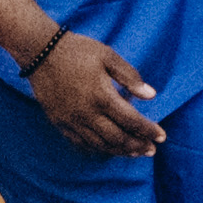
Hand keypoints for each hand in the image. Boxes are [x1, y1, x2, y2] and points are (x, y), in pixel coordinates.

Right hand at [30, 27, 164, 156]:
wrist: (41, 51)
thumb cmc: (78, 50)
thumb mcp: (108, 56)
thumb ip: (130, 77)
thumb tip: (151, 95)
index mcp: (102, 96)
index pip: (132, 120)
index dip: (149, 130)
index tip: (162, 136)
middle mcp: (87, 113)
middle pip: (117, 138)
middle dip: (137, 146)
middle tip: (151, 150)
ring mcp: (72, 120)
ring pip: (100, 144)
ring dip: (119, 151)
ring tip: (134, 152)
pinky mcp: (59, 122)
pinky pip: (80, 143)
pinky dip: (97, 149)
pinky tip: (106, 149)